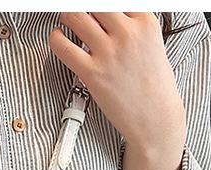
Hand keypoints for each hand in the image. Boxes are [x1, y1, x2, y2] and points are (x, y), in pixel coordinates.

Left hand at [49, 13, 187, 169]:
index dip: (100, 4)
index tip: (94, 9)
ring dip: (66, 14)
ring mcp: (108, 53)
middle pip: (92, 3)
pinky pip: (63, 47)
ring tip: (66, 19)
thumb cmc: (152, 83)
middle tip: (76, 12)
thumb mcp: (151, 41)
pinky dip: (55, 38)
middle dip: (80, 6)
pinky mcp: (92, 73)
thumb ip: (131, 23)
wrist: (154, 117)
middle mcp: (127, 32)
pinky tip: (57, 38)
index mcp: (145, 20)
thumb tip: (105, 15)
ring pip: (74, 15)